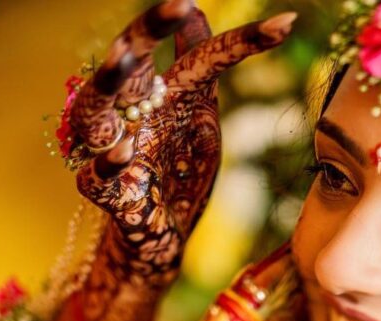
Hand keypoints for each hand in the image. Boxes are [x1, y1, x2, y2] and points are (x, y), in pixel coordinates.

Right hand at [55, 0, 296, 320]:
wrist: (164, 238)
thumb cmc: (180, 174)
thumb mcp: (198, 120)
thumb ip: (199, 69)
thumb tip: (195, 10)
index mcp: (160, 95)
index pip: (194, 54)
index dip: (238, 40)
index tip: (285, 27)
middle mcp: (132, 115)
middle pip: (128, 64)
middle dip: (146, 33)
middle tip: (176, 6)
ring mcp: (116, 153)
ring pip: (95, 112)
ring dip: (108, 83)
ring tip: (125, 58)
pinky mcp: (109, 196)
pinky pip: (97, 178)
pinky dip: (108, 165)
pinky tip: (123, 153)